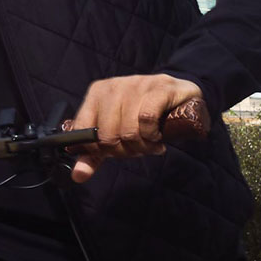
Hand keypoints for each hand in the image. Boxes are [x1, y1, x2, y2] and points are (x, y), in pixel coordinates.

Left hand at [67, 74, 202, 183]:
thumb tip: (79, 176)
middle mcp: (114, 86)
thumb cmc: (144, 116)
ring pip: (128, 130)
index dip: (99, 150)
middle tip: (138, 150)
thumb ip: (95, 155)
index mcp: (97, 93)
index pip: (83, 130)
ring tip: (150, 145)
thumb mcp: (116, 133)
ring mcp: (137, 84)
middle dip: (124, 151)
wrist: (182, 95)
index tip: (114, 153)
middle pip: (107, 135)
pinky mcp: (160, 87)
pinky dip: (151, 135)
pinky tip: (156, 136)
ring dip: (141, 146)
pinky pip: (147, 119)